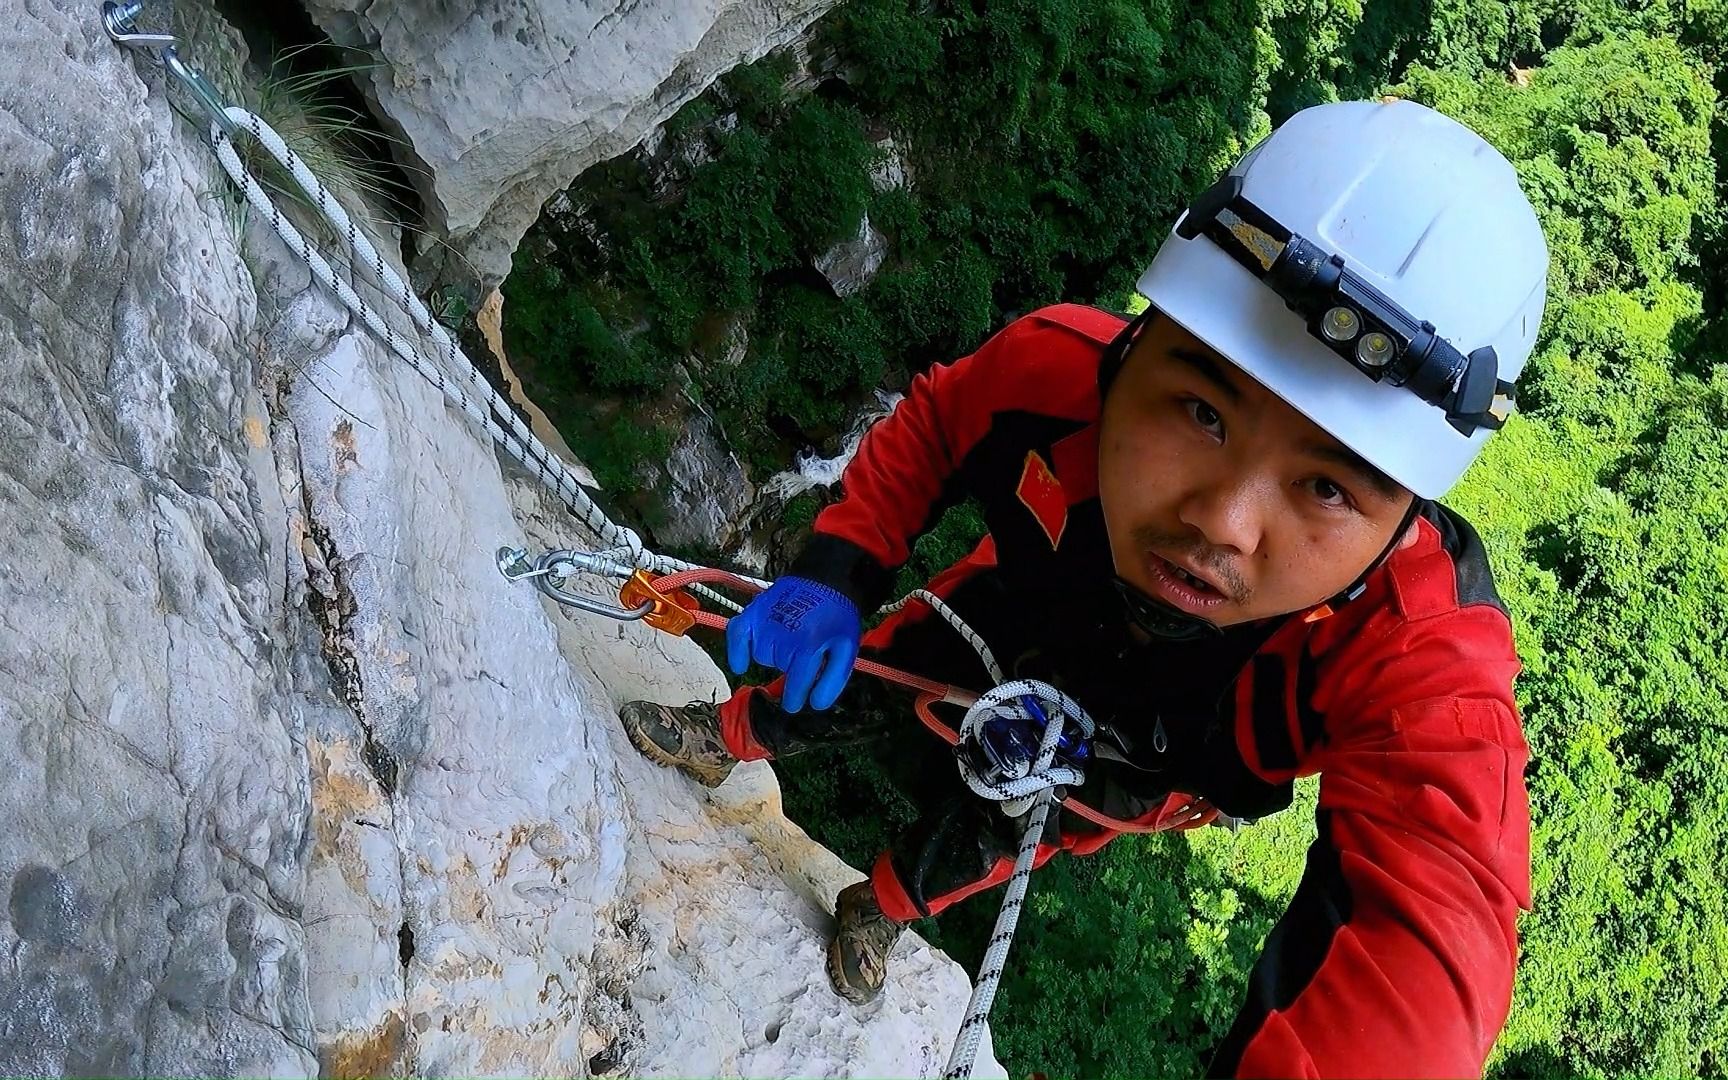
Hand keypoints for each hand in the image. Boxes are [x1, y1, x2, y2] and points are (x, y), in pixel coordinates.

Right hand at [726, 576, 860, 711]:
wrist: (827, 579)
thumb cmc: (837, 616)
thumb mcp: (847, 649)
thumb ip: (833, 679)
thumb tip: (816, 704)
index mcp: (809, 646)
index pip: (795, 684)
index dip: (794, 698)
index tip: (793, 704)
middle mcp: (783, 635)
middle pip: (779, 669)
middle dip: (791, 666)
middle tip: (805, 650)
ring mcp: (766, 622)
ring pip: (762, 656)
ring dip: (773, 654)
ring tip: (790, 638)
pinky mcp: (754, 611)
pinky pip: (737, 635)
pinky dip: (738, 650)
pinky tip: (741, 663)